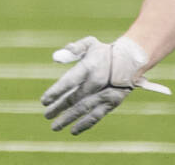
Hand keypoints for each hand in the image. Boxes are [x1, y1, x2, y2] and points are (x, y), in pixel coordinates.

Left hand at [40, 36, 168, 134]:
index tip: (44, 101)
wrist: (131, 61)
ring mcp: (104, 94)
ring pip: (82, 110)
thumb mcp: (90, 43)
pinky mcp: (111, 103)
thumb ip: (74, 49)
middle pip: (73, 98)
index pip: (69, 81)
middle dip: (58, 108)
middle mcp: (96, 82)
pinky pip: (96, 116)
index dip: (56, 92)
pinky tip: (73, 130)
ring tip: (54, 127)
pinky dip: (84, 124)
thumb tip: (55, 58)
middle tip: (46, 115)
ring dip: (68, 119)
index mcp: (89, 67)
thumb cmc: (105, 51)